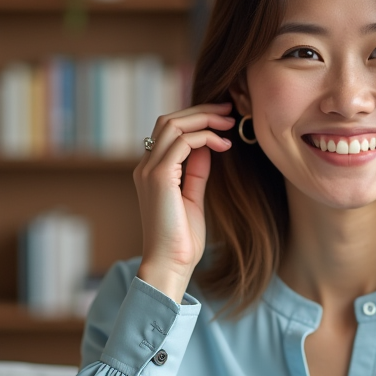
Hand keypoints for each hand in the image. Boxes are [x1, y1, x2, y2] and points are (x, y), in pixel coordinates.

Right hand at [134, 102, 234, 302]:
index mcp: (151, 171)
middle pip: (169, 120)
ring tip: (229, 125)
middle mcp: (145, 167)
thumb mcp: (193, 197)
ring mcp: (149, 170)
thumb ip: (196, 171)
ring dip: (204, 120)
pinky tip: (224, 146)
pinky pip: (182, 142)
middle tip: (229, 112)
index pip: (168, 130)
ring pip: (173, 125)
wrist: (170, 264)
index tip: (223, 120)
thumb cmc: (182, 239)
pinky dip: (205, 138)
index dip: (196, 119)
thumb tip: (206, 147)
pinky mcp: (159, 177)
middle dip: (201, 112)